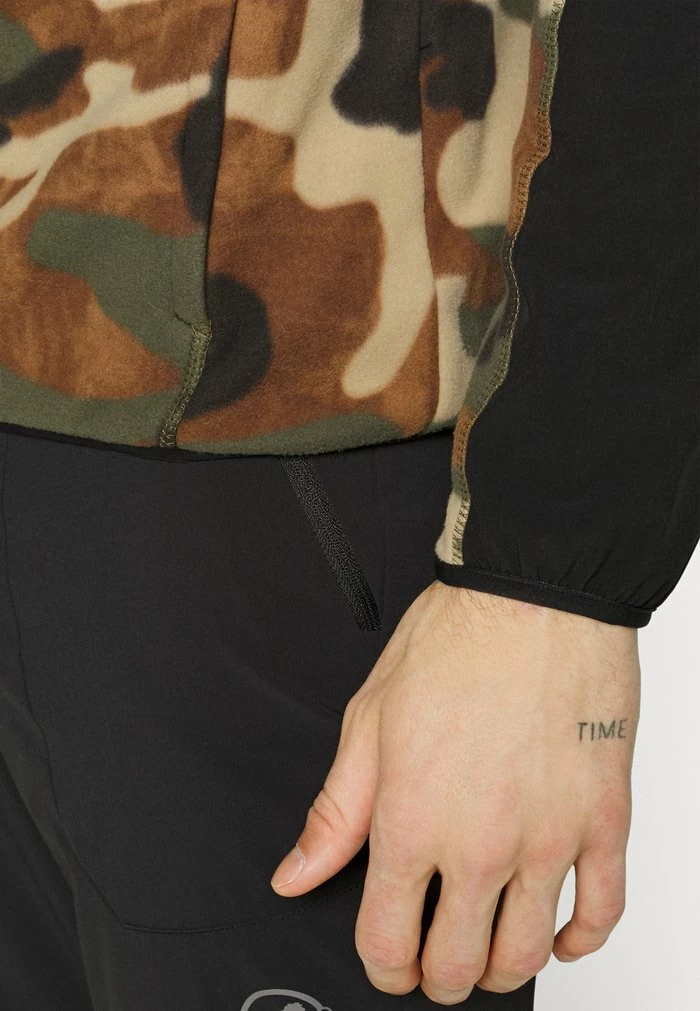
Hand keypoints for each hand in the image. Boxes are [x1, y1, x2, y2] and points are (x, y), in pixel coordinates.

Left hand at [270, 580, 640, 1003]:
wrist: (532, 600)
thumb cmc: (454, 643)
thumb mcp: (368, 721)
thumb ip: (335, 813)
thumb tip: (297, 873)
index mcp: (412, 820)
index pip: (388, 941)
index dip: (382, 967)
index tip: (387, 960)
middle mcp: (480, 844)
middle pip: (458, 964)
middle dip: (437, 977)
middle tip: (434, 961)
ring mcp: (548, 838)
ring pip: (527, 953)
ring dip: (501, 970)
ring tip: (488, 950)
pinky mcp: (603, 820)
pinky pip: (601, 913)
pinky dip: (580, 942)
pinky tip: (560, 934)